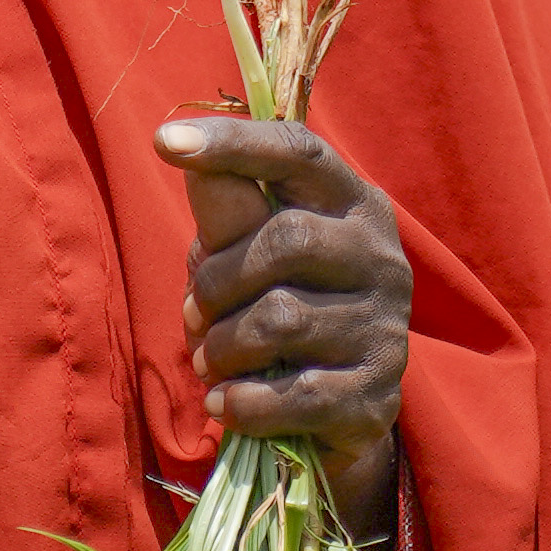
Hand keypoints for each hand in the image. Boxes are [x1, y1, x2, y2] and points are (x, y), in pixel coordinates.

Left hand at [155, 117, 409, 543]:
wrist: (334, 408)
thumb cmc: (282, 306)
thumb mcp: (249, 253)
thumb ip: (228, 214)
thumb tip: (196, 167)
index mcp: (353, 204)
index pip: (299, 153)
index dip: (234, 144)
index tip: (164, 142)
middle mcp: (382, 257)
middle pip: (287, 241)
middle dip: (217, 281)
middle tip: (195, 313)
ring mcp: (386, 328)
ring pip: (282, 321)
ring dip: (222, 347)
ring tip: (211, 361)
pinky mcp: (376, 396)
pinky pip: (294, 396)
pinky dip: (242, 402)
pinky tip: (223, 403)